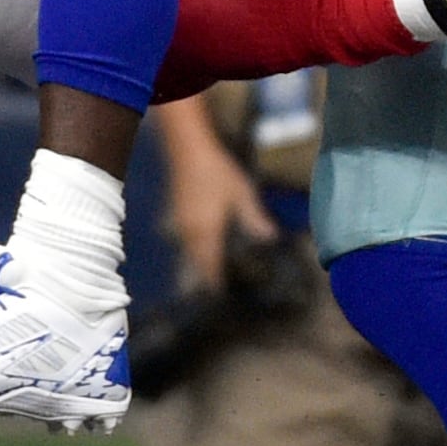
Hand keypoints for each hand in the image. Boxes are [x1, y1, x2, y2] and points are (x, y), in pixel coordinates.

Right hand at [160, 125, 278, 292]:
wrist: (188, 150)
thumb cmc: (217, 171)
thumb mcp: (242, 194)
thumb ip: (254, 218)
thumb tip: (270, 238)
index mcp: (207, 231)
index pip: (210, 264)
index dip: (215, 281)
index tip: (221, 294)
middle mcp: (190, 233)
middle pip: (195, 263)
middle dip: (204, 277)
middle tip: (213, 289)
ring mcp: (179, 223)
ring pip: (187, 253)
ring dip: (197, 264)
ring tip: (207, 273)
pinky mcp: (176, 213)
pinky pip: (184, 241)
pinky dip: (192, 250)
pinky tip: (200, 248)